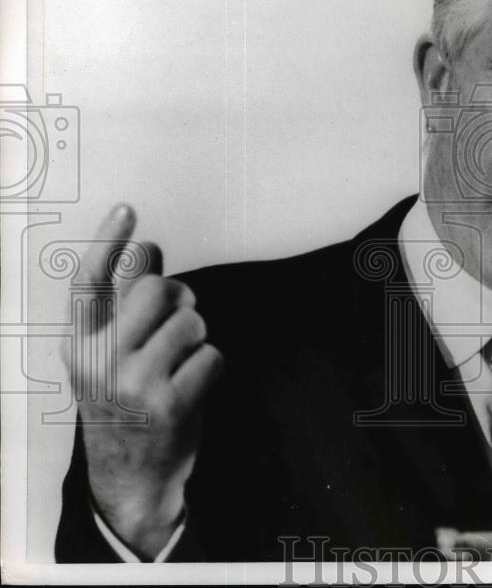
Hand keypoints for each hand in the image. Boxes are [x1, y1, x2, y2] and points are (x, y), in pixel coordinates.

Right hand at [61, 205, 222, 559]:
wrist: (130, 479)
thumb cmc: (125, 408)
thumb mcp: (109, 361)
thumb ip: (126, 309)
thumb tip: (151, 250)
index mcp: (79, 347)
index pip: (88, 284)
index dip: (108, 242)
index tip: (128, 211)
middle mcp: (100, 362)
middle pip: (156, 289)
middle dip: (178, 298)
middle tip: (176, 322)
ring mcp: (134, 384)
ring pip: (191, 321)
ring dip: (197, 338)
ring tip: (179, 365)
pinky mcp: (170, 404)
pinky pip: (213, 355)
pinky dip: (211, 368)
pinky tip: (192, 389)